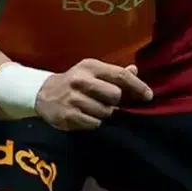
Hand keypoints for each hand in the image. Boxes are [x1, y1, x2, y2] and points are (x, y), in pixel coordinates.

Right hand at [35, 59, 153, 130]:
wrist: (44, 94)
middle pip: (115, 96)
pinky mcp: (69, 116)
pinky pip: (94, 123)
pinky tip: (85, 115)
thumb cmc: (75, 81)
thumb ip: (114, 73)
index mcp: (90, 67)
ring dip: (104, 113)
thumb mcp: (92, 71)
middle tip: (107, 100)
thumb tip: (135, 71)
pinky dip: (94, 121)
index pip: (120, 75)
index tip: (148, 96)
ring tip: (93, 107)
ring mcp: (74, 99)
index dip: (138, 86)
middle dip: (115, 101)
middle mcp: (81, 81)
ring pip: (105, 112)